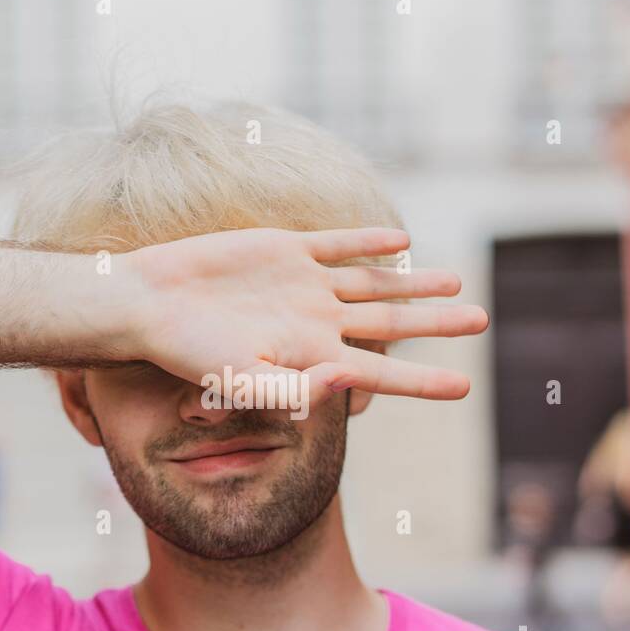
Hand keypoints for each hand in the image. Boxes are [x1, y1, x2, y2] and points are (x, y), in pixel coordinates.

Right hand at [123, 226, 487, 406]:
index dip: (424, 381)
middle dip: (437, 323)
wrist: (148, 303)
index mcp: (311, 359)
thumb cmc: (188, 353)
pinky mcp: (284, 250)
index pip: (381, 372)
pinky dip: (370, 242)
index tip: (466, 388)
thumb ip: (297, 388)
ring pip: (374, 282)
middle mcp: (315, 323)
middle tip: (482, 321)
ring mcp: (303, 285)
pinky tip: (401, 242)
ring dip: (415, 282)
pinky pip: (337, 245)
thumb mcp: (243, 381)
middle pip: (391, 323)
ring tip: (458, 281)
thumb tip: (351, 376)